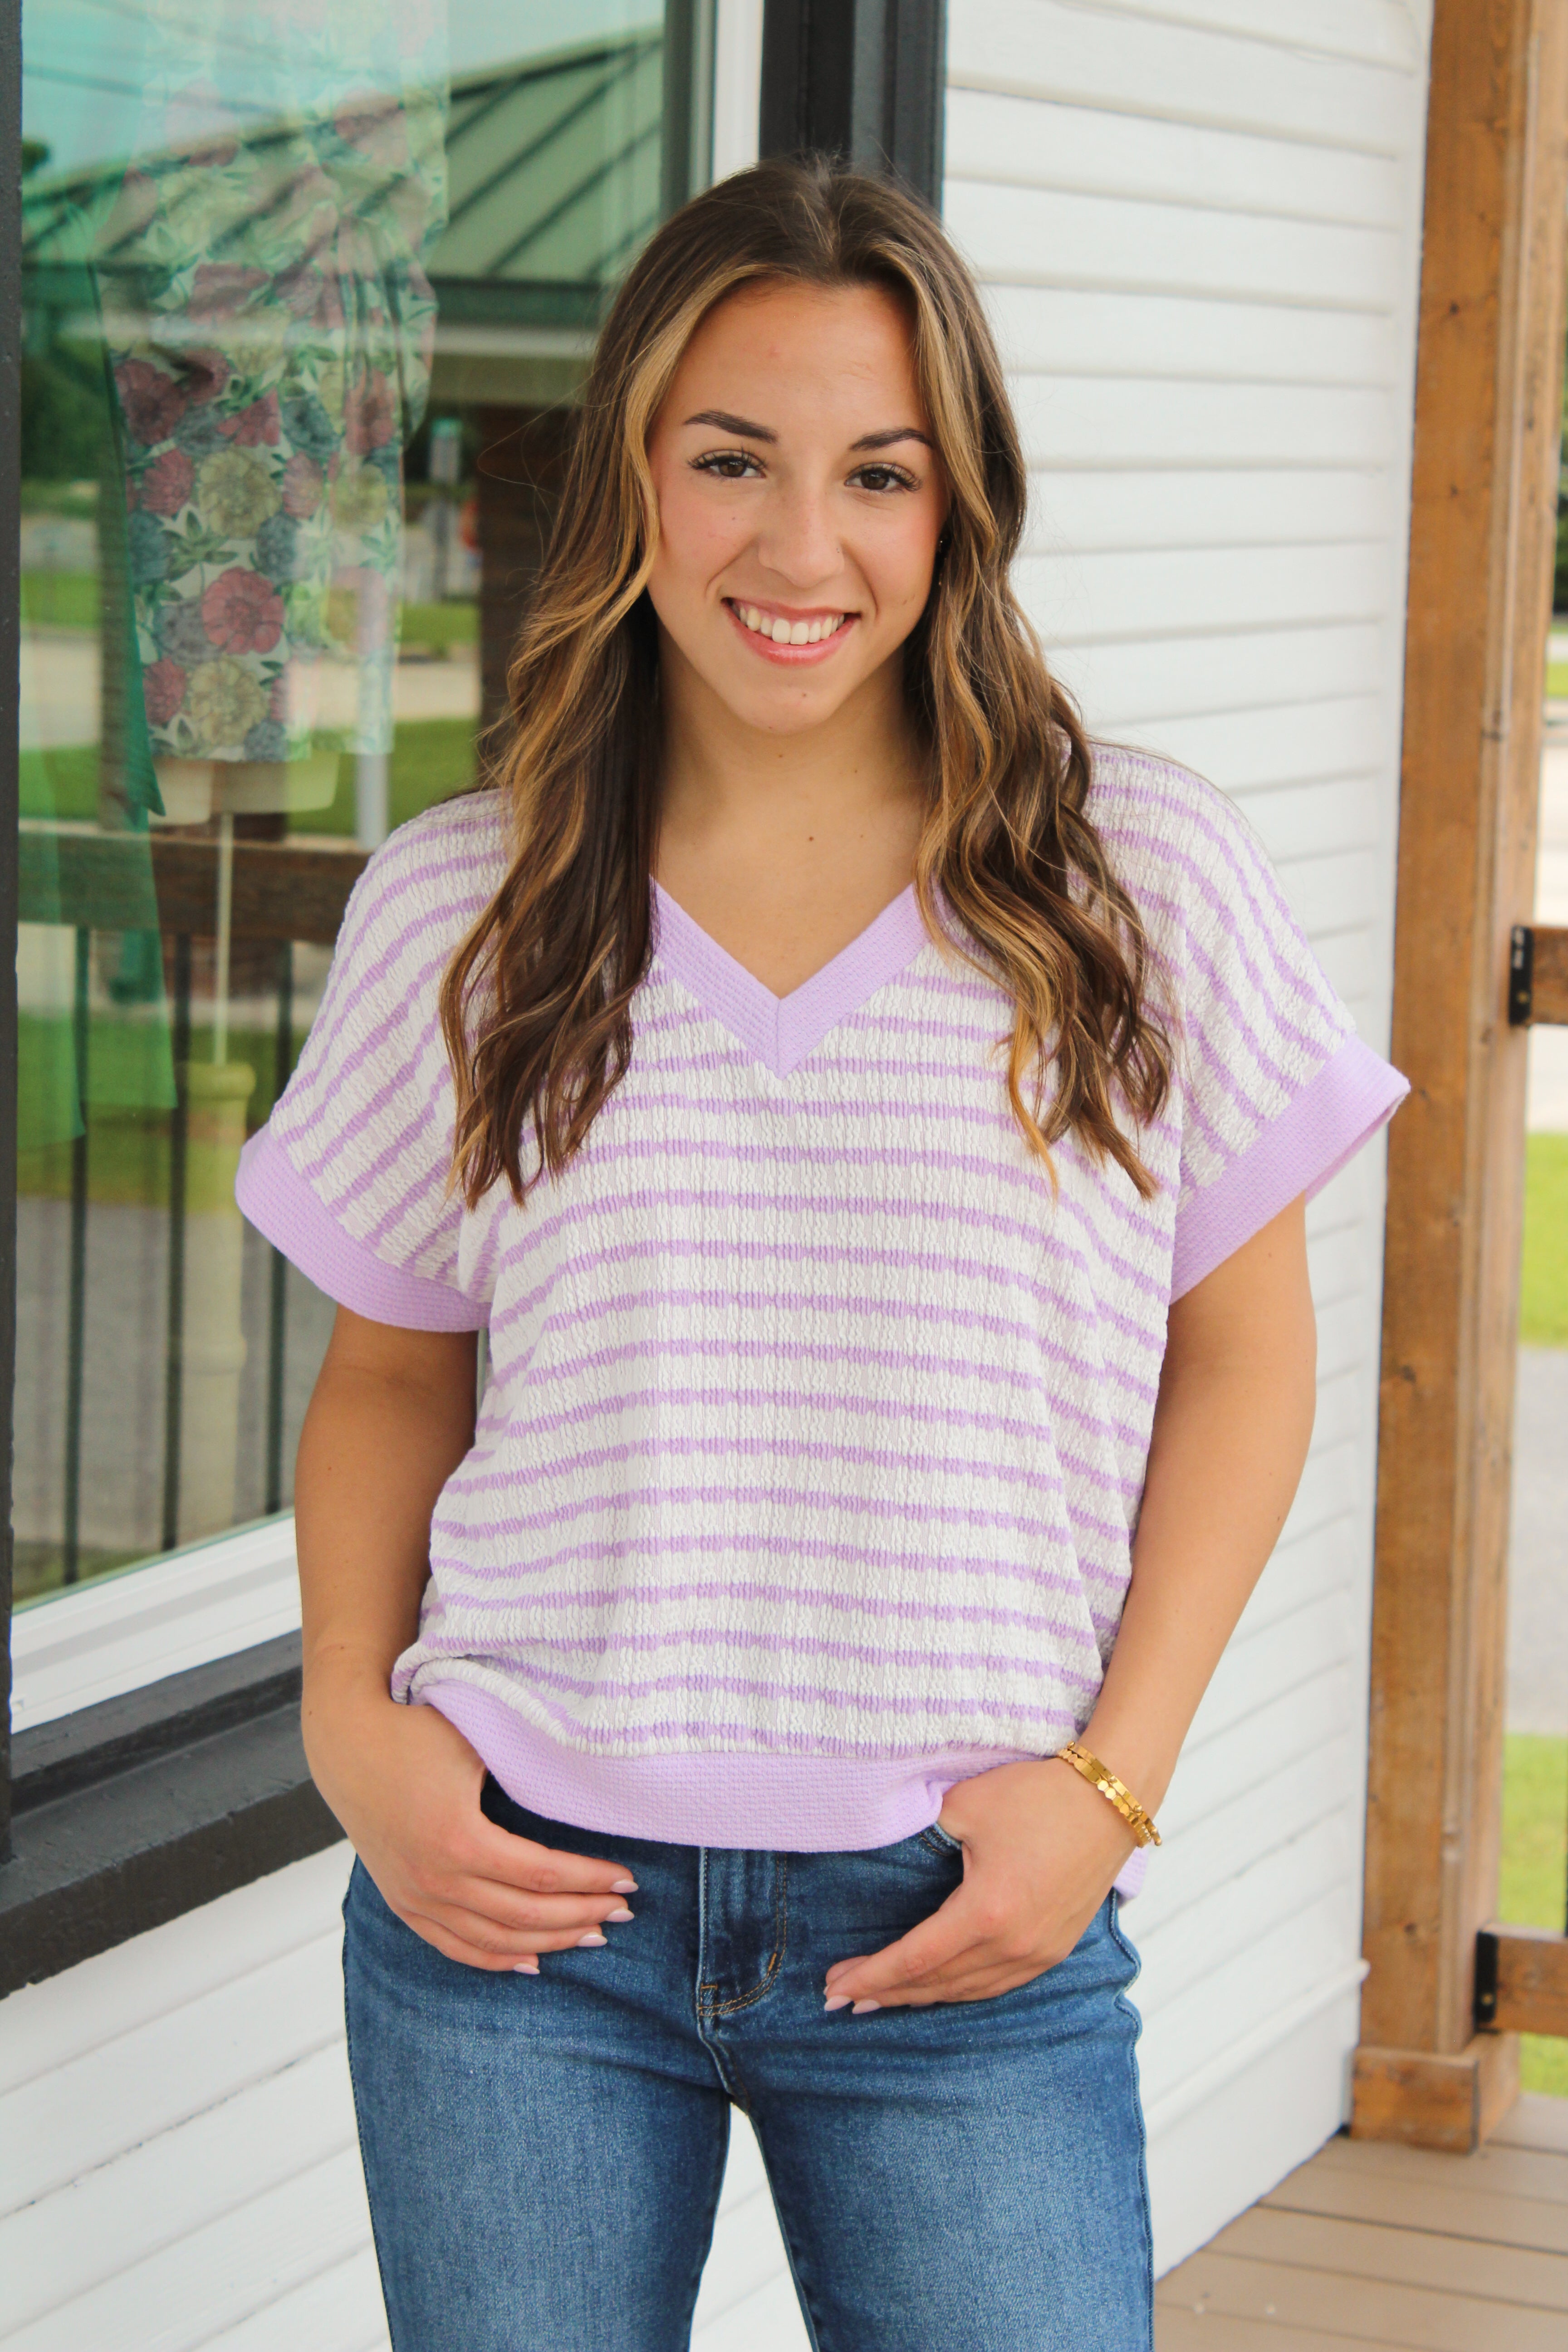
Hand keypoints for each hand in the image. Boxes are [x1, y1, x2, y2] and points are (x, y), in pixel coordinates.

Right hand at [306, 1677, 638, 1972]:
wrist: (347, 1746)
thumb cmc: (415, 1733)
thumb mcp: (477, 1740)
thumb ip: (526, 1765)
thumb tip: (589, 1780)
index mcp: (459, 1839)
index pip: (543, 1875)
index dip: (590, 1880)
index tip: (628, 1878)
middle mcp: (436, 1879)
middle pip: (525, 1916)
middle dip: (581, 1915)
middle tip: (624, 1909)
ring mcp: (416, 1898)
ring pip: (495, 1941)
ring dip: (549, 1942)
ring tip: (593, 1933)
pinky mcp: (404, 1903)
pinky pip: (456, 1947)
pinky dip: (497, 1959)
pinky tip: (532, 1961)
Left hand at [822, 1758, 1134, 2010]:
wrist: (1109, 1800)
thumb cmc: (1037, 1796)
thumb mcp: (965, 1805)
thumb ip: (921, 1835)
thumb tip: (889, 1856)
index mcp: (987, 1912)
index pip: (914, 1959)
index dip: (871, 1975)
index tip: (834, 1985)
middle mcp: (1014, 1945)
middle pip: (937, 1983)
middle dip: (885, 1993)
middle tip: (840, 1998)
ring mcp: (1039, 1953)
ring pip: (967, 1990)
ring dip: (920, 1998)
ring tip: (879, 1999)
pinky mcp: (1054, 1949)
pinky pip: (996, 1984)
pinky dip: (960, 1990)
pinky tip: (937, 1989)